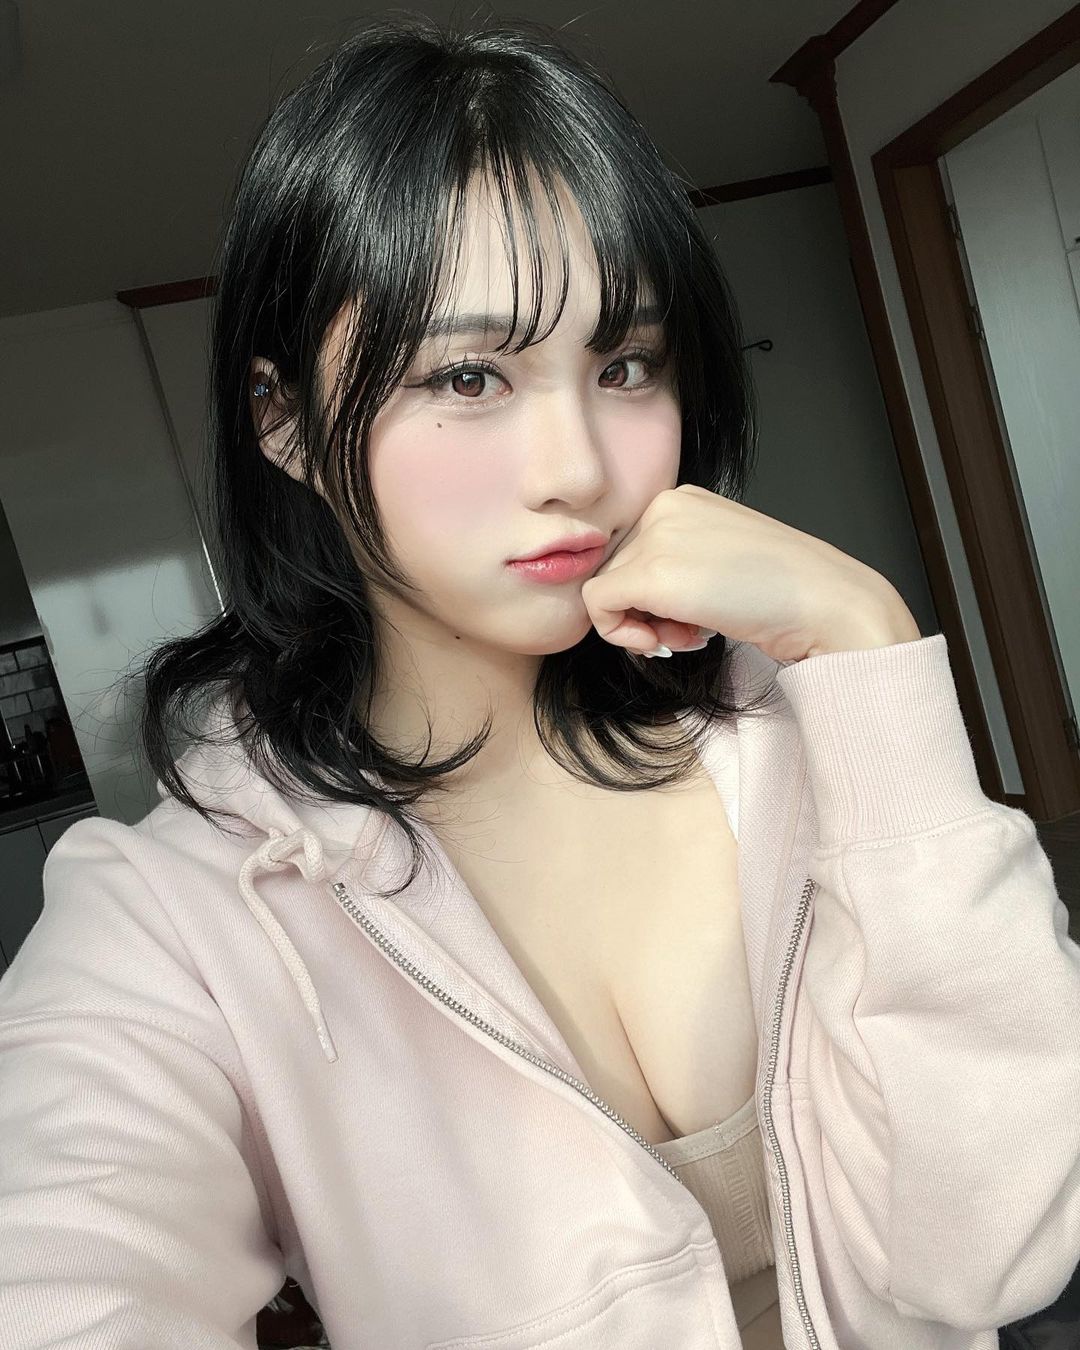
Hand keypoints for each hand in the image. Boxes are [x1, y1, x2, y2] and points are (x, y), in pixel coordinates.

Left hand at [580, 484, 920, 664]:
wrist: (824, 603)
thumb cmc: (785, 592)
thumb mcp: (723, 561)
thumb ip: (680, 564)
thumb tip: (631, 597)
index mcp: (684, 499)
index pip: (634, 551)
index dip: (652, 593)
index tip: (689, 616)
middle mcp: (666, 507)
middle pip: (618, 570)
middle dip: (647, 611)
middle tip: (690, 632)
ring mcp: (658, 536)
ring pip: (606, 588)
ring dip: (642, 624)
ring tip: (692, 635)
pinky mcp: (651, 573)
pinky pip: (598, 606)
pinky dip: (621, 634)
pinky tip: (666, 642)